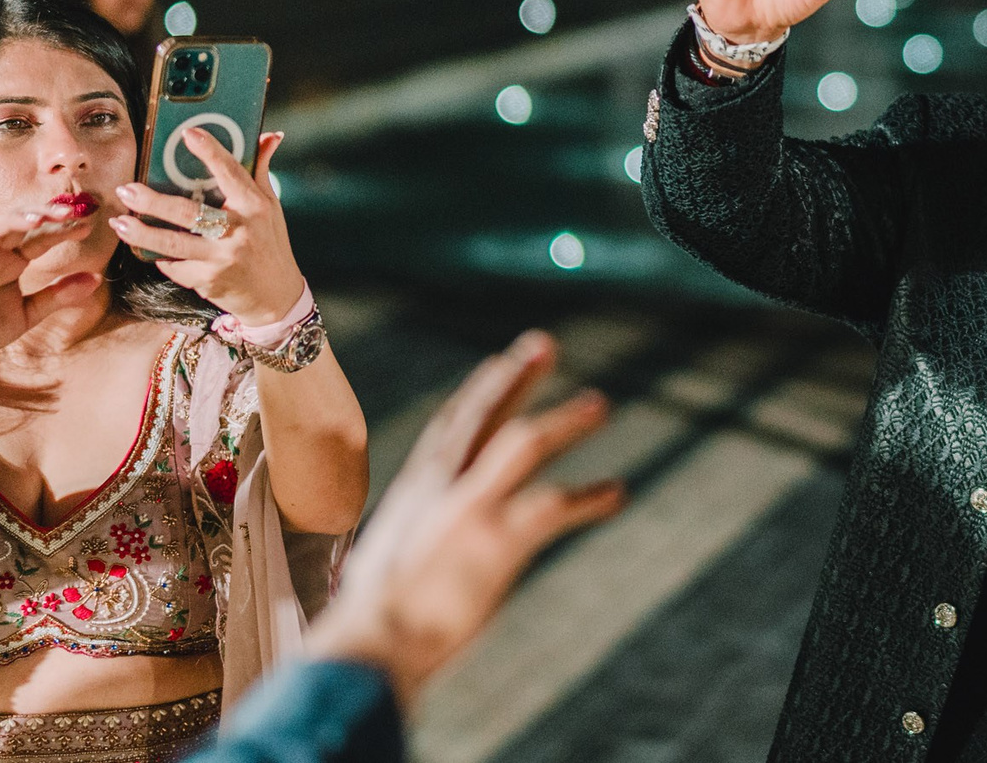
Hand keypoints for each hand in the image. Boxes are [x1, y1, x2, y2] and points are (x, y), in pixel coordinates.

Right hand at [0, 211, 102, 399]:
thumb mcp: (31, 313)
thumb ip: (59, 295)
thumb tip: (98, 277)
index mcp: (14, 260)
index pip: (41, 237)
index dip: (63, 229)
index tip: (88, 225)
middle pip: (18, 223)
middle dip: (42, 214)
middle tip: (69, 211)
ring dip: (12, 221)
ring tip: (36, 220)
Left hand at [111, 129, 306, 323]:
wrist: (276, 295)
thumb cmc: (270, 243)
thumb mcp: (271, 206)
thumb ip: (261, 170)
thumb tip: (271, 135)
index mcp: (254, 206)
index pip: (230, 173)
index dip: (210, 151)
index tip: (188, 133)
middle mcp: (238, 231)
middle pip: (188, 213)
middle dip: (152, 202)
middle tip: (126, 189)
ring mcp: (222, 258)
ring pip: (173, 244)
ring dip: (142, 234)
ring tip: (119, 223)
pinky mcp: (209, 281)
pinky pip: (175, 268)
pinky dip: (161, 259)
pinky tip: (146, 250)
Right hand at [307, 332, 622, 711]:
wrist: (370, 644)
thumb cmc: (370, 623)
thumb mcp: (383, 566)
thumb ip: (408, 549)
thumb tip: (412, 562)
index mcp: (414, 490)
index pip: (450, 426)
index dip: (478, 392)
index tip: (499, 366)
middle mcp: (441, 486)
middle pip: (484, 412)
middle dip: (515, 376)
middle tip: (544, 343)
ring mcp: (471, 506)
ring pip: (526, 441)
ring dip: (565, 422)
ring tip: (599, 404)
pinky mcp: (498, 538)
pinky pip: (556, 504)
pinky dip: (590, 498)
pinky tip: (615, 493)